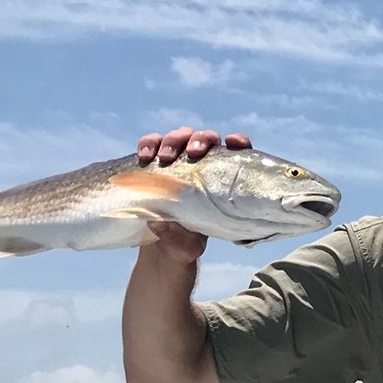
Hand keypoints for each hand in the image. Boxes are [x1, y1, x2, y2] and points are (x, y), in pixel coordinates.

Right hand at [132, 129, 251, 264]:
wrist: (164, 246)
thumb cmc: (186, 243)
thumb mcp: (187, 245)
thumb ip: (177, 236)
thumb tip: (158, 222)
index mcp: (222, 180)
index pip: (236, 153)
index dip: (238, 142)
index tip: (233, 142)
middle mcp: (203, 164)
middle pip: (205, 139)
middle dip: (199, 140)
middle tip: (192, 153)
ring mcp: (178, 160)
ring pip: (179, 137)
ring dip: (172, 140)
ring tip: (164, 157)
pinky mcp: (155, 162)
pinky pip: (151, 144)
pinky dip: (148, 144)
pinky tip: (144, 155)